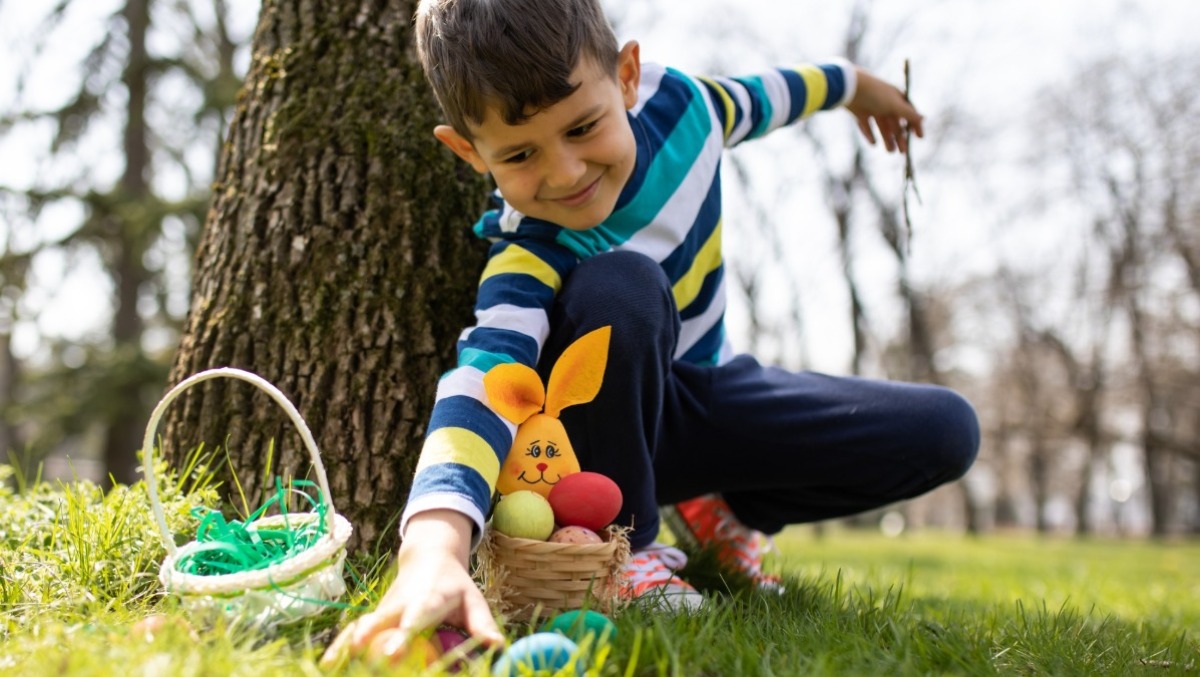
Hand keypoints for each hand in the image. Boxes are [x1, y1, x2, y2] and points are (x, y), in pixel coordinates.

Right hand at [319, 510, 504, 667]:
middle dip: (370, 636)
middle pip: (383, 620)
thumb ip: (482, 624)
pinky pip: (354, 632)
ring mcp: (384, 611)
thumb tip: (497, 646)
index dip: (407, 630)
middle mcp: (400, 603)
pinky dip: (341, 646)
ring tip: (332, 664)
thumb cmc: (454, 586)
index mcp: (428, 597)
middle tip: (358, 652)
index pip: (418, 614)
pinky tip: (329, 663)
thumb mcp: (473, 599)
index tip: (396, 649)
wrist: (428, 558)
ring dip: (347, 644)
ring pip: (362, 627)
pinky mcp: (374, 619)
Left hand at [845, 67, 923, 153]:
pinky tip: (873, 143)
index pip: (909, 112)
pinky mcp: (859, 112)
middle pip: (895, 123)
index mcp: (896, 97)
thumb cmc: (875, 94)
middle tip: (902, 152)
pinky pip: (866, 125)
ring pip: (882, 126)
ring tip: (890, 151)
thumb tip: (924, 119)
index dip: (915, 125)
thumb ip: (909, 113)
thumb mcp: (894, 105)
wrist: (849, 87)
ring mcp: (872, 107)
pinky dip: (870, 134)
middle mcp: (885, 102)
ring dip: (887, 139)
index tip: (920, 138)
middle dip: (900, 137)